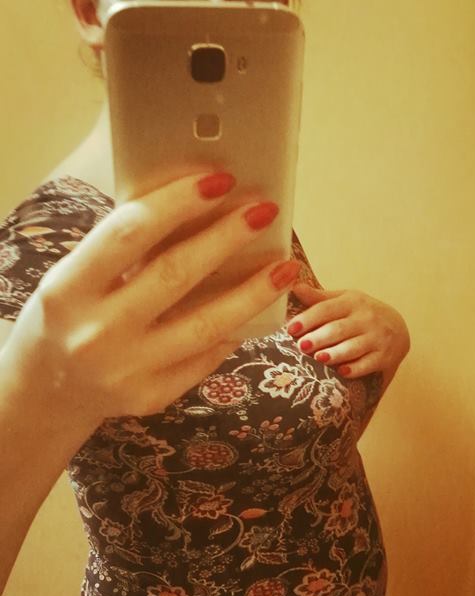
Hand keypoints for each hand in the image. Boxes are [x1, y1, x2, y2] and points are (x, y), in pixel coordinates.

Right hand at [4, 171, 299, 428]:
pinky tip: (254, 308)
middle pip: (176, 275)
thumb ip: (120, 251)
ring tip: (285, 267)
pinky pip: (203, 358)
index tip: (220, 179)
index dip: (179, 201)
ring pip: (205, 325)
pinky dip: (231, 331)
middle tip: (264, 211)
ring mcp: (126, 371)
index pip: (130, 233)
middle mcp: (97, 333)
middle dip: (227, 238)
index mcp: (69, 289)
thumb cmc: (67, 317)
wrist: (49, 391)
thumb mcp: (74, 278)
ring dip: (252, 292)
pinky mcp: (151, 397)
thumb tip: (197, 209)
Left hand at [288, 282, 409, 389]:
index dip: (308, 318)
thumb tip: (294, 287)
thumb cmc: (361, 314)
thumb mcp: (344, 301)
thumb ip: (319, 298)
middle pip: (339, 329)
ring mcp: (377, 338)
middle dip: (319, 338)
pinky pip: (368, 364)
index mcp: (352, 302)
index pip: (327, 309)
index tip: (291, 328)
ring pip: (354, 347)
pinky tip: (342, 372)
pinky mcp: (384, 356)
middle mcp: (366, 318)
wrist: (397, 327)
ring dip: (335, 354)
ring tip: (318, 358)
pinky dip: (355, 369)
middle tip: (302, 346)